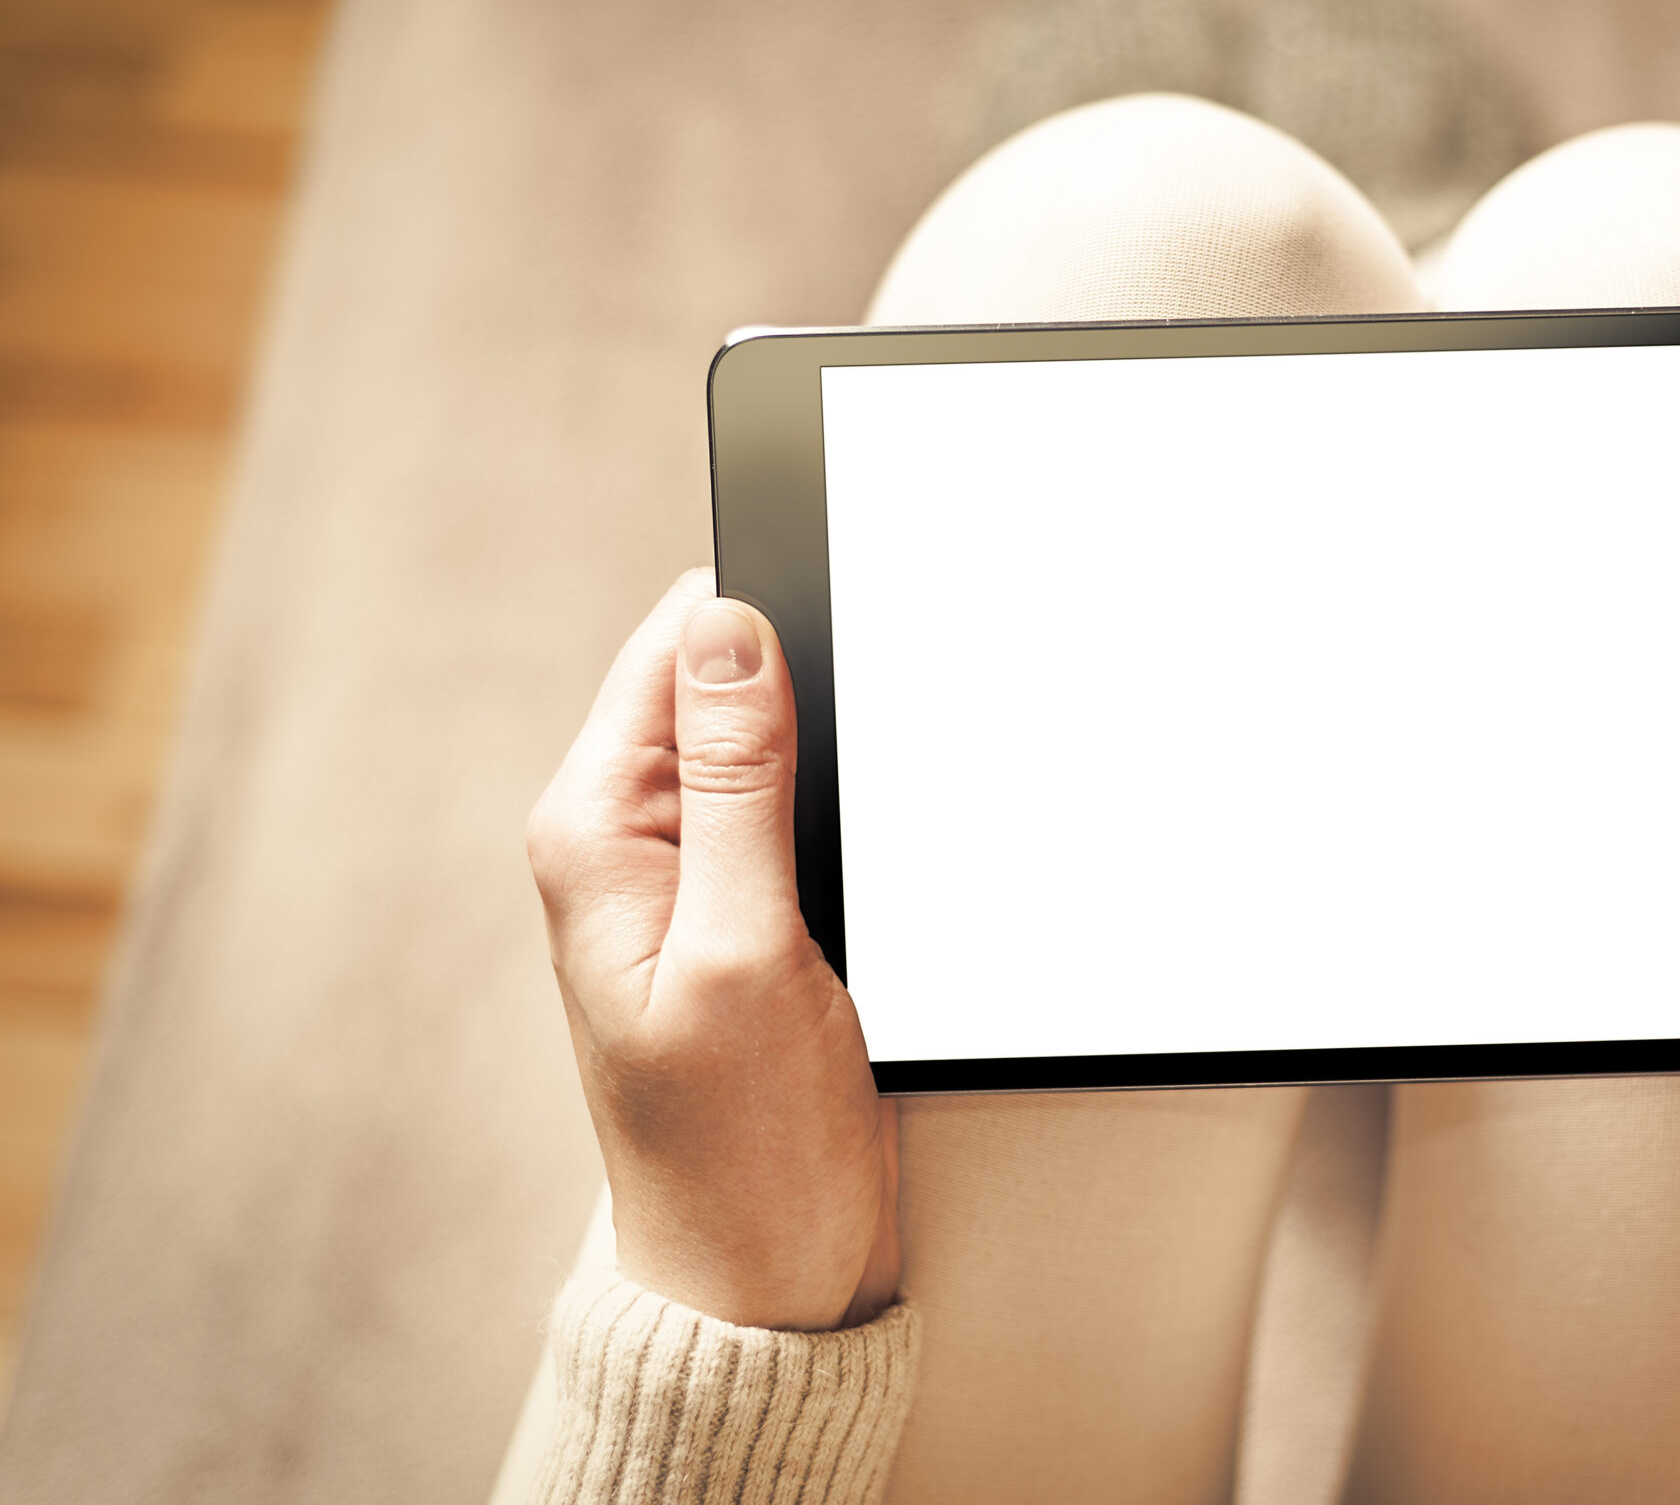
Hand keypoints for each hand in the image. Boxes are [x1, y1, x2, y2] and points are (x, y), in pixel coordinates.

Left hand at [527, 569, 897, 1330]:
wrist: (772, 1275)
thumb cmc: (743, 1146)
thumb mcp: (746, 948)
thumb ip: (736, 780)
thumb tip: (729, 624)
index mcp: (593, 831)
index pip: (675, 647)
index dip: (765, 621)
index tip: (848, 640)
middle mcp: (628, 842)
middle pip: (723, 683)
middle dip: (807, 693)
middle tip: (856, 787)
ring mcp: (689, 879)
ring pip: (769, 745)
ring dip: (830, 761)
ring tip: (858, 851)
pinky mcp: (747, 916)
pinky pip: (794, 811)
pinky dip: (842, 816)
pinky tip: (869, 868)